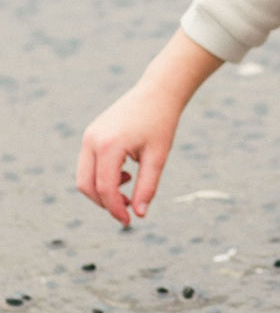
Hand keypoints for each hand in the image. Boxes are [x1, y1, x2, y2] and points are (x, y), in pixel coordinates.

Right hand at [76, 29, 221, 225]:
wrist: (158, 91)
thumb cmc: (162, 122)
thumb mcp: (158, 156)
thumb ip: (148, 186)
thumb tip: (141, 214)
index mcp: (109, 145)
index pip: (105, 188)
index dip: (115, 208)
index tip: (130, 220)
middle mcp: (92, 140)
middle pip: (87, 185)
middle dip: (105, 202)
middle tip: (128, 209)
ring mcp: (89, 136)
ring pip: (84, 176)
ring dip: (102, 190)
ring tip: (129, 187)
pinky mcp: (91, 134)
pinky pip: (88, 164)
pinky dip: (101, 176)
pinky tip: (125, 174)